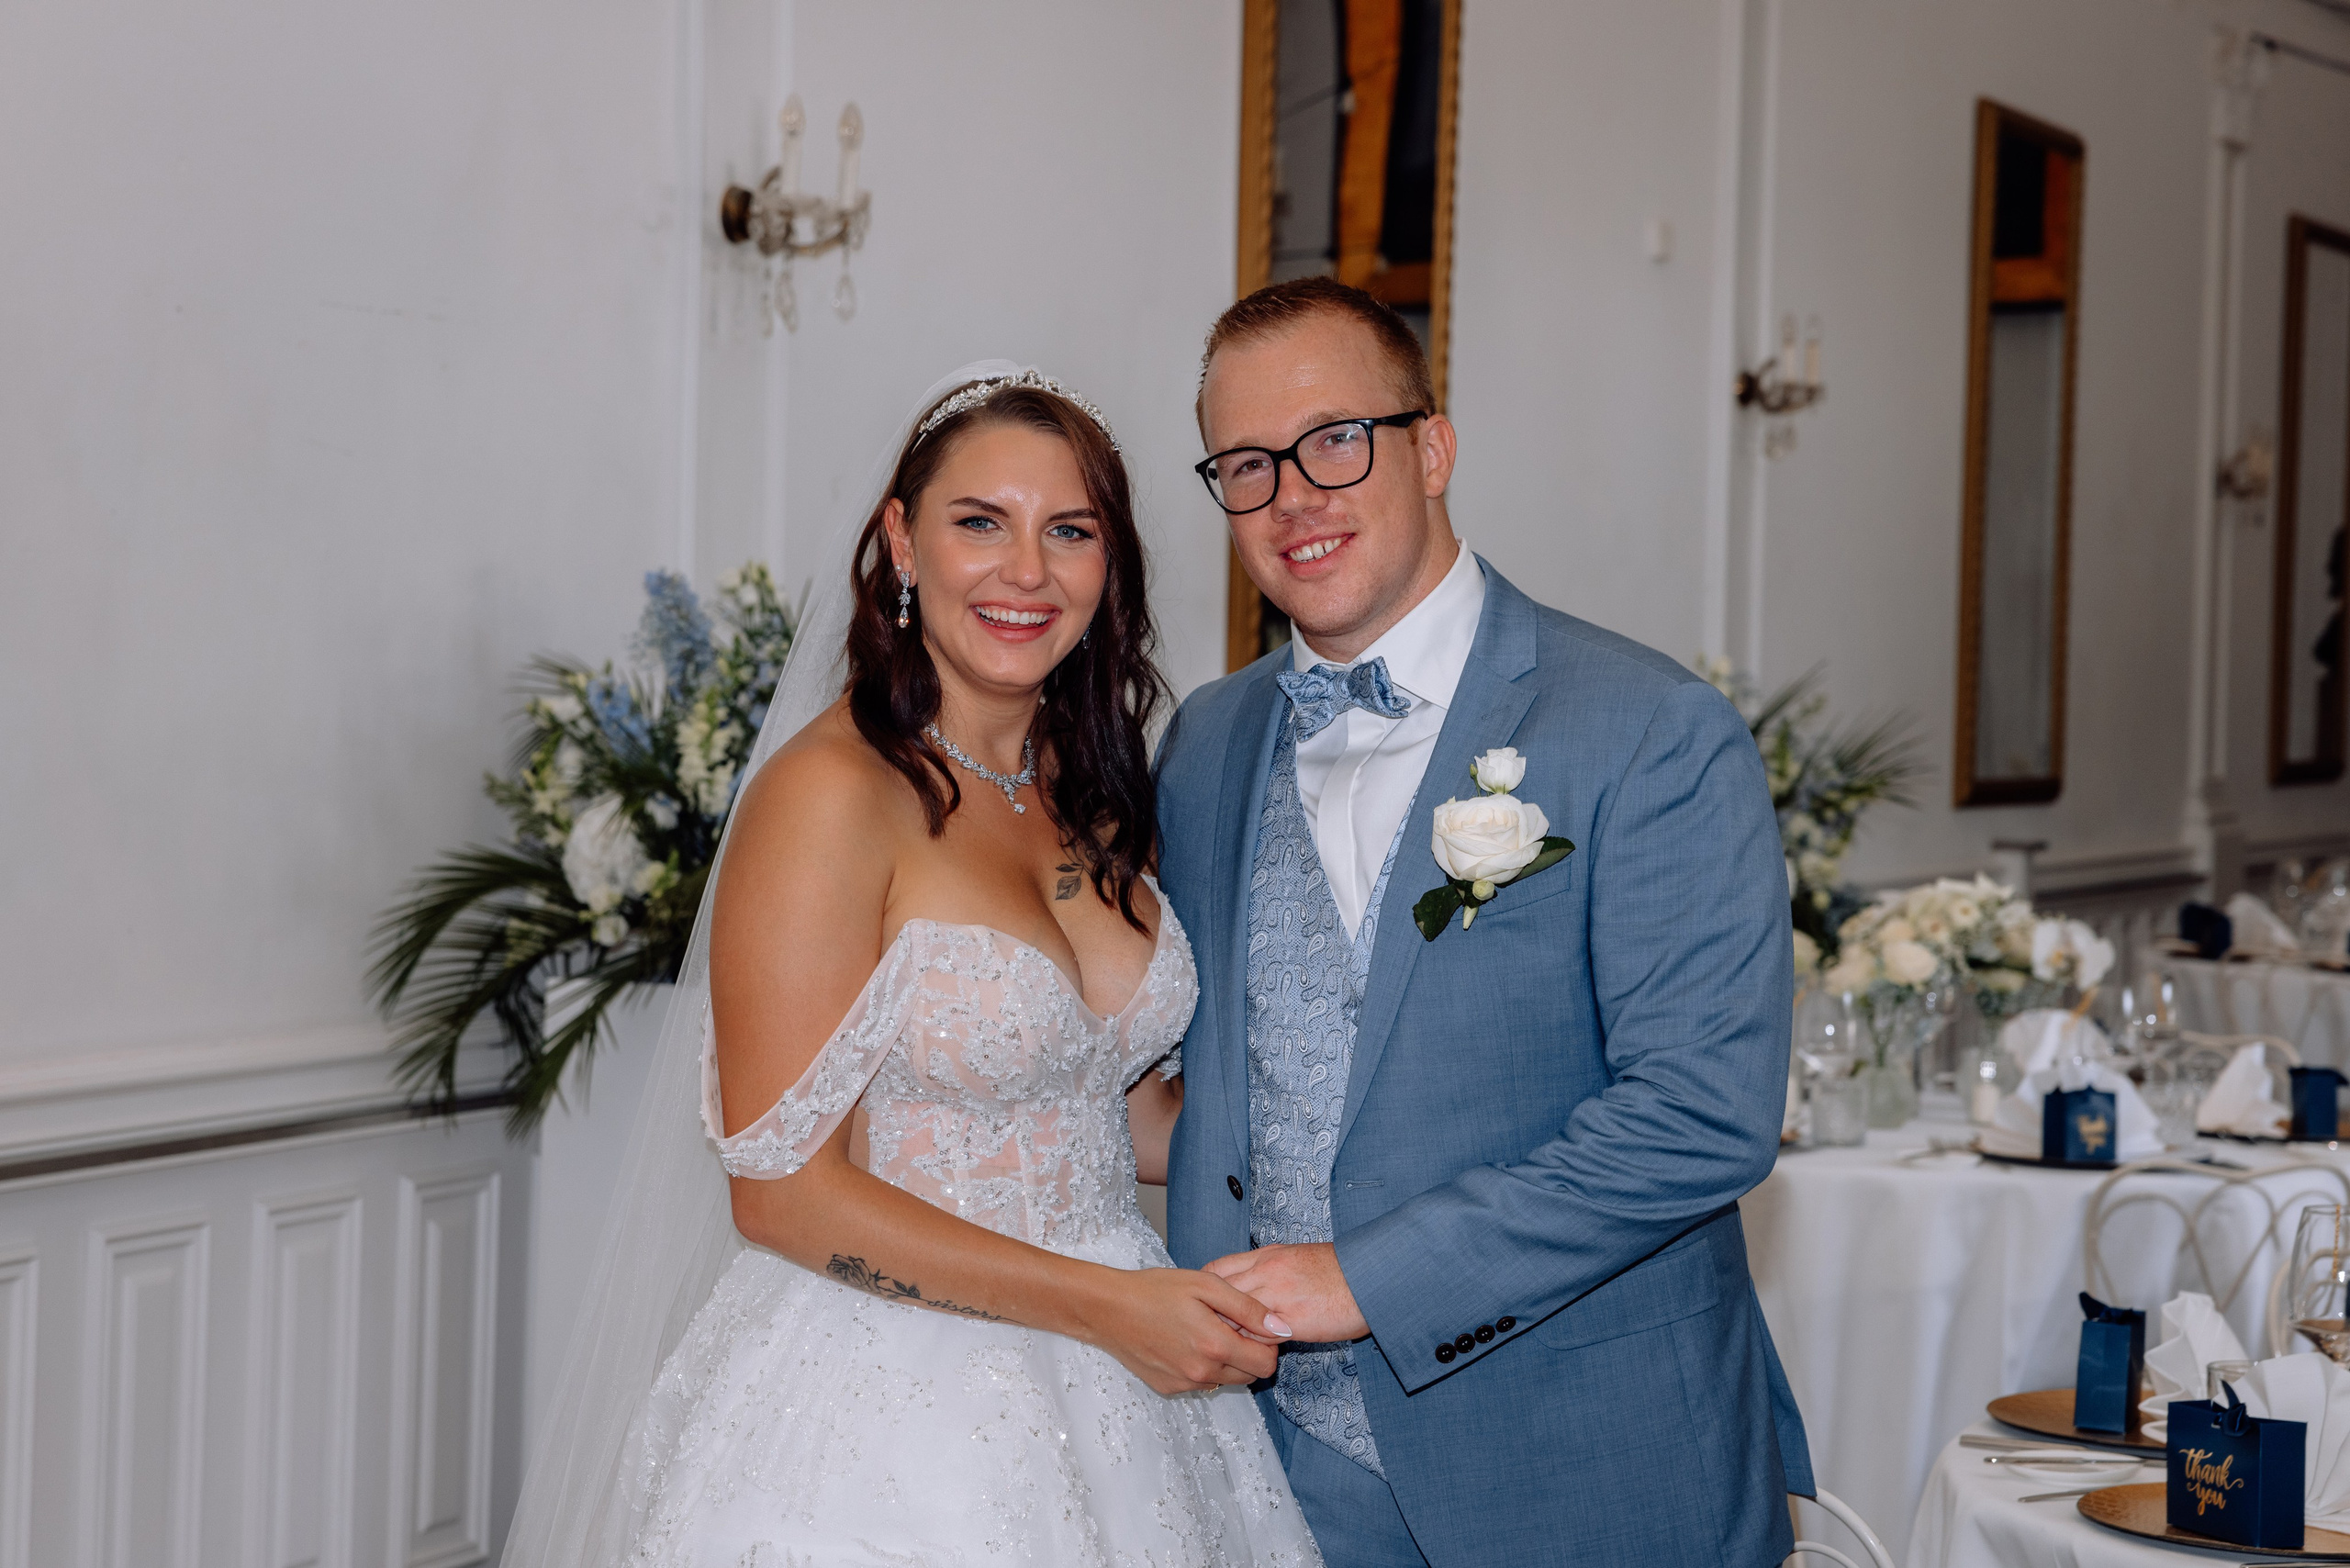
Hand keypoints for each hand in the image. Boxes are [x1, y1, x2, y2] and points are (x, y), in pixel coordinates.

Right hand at [1076, 1267, 1289, 1394]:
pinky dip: (1203, 1366)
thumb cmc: (1155, 1289)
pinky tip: (1185, 1342)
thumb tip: (1281, 1328)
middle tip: (1229, 1325)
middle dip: (1249, 1352)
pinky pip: (1201, 1382)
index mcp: (1216, 1345)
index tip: (1254, 1324)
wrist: (1107, 1309)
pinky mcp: (1169, 1388)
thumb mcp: (1206, 1285)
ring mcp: (1185, 1384)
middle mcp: (1203, 1372)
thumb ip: (1247, 1308)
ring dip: (1227, 1360)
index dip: (1268, 1343)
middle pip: (1250, 1376)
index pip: (1266, 1363)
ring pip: (1227, 1379)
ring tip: (1204, 1330)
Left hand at [1202, 1243, 1367, 1342]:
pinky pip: (1258, 1337)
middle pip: (1218, 1296)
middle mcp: (1267, 1272)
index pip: (1217, 1269)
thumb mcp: (1295, 1256)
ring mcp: (1278, 1296)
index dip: (1206, 1292)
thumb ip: (1268, 1267)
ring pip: (1234, 1318)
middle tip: (1208, 1333)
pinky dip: (1253, 1347)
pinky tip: (1254, 1355)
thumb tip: (1249, 1280)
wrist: (1370, 1277)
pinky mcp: (1293, 1322)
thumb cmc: (1338, 1270)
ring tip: (1228, 1348)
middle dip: (1210, 1316)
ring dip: (1229, 1335)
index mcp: (1266, 1255)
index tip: (1204, 1308)